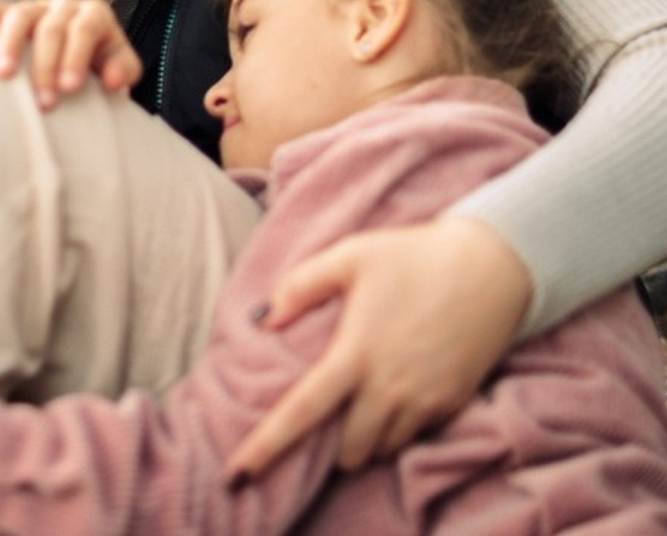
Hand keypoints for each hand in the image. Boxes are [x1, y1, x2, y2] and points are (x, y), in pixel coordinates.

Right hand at [0, 0, 141, 108]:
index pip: (85, 29)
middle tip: (44, 101)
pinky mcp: (11, 14)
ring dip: (11, 44)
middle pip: (52, 27)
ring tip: (4, 74)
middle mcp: (64, 5)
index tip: (69, 88)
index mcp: (95, 14)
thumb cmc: (98, 64)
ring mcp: (36, 7)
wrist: (79, 56)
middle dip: (47, 65)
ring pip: (20, 15)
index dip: (76, 57)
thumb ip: (123, 70)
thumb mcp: (120, 67)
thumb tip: (112, 81)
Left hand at [226, 217, 531, 477]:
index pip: (302, 411)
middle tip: (327, 418)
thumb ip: (302, 285)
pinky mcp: (452, 405)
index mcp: (355, 353)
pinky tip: (396, 396)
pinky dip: (397, 429)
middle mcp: (389, 388)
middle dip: (331, 447)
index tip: (237, 474)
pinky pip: (415, 438)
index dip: (267, 446)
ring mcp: (425, 402)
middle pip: (348, 450)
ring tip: (360, 404)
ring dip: (365, 440)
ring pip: (382, 449)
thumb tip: (266, 317)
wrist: (491, 267)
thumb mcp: (350, 255)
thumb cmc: (412, 256)